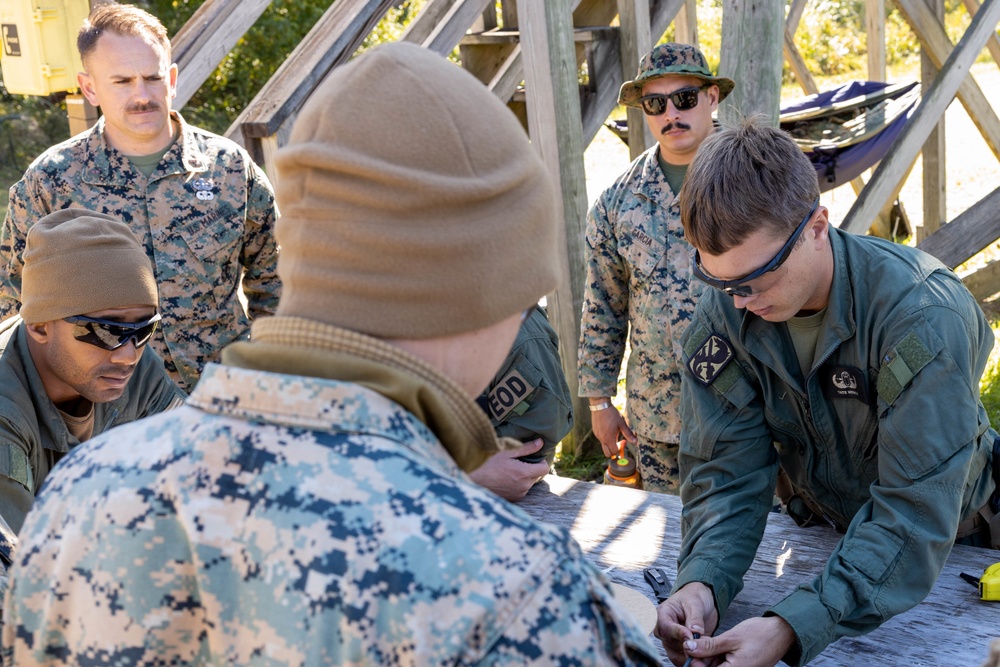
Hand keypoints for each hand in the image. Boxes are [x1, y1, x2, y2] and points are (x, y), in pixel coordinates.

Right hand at [469, 438, 549, 500]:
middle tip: (519, 463)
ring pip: (530, 483)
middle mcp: (524, 485)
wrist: (478, 483)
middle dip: (532, 469)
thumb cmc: (491, 466)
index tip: (534, 459)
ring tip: (511, 472)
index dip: (542, 462)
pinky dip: (520, 484)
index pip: (544, 469)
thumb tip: (541, 442)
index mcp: (524, 473)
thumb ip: (526, 448)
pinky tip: (508, 480)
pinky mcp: (516, 499)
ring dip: (525, 477)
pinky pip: (523, 490)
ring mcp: (520, 493)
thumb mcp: (507, 453)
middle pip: (537, 475)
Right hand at [590, 401, 635, 457]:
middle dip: (614, 451)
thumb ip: (628, 434)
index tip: (624, 441)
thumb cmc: (612, 414)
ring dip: (610, 444)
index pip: (614, 451)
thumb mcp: (622, 423)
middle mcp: (602, 439)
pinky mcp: (595, 431)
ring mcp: (597, 435)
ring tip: (614, 433)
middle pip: (607, 453)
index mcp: (609, 438)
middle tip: (619, 443)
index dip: (620, 449)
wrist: (600, 405)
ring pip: (604, 446)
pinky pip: (601, 439)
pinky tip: (609, 429)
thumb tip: (635, 442)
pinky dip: (606, 439)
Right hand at [654, 582, 718, 665]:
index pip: (666, 628)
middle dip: (687, 648)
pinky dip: (694, 660)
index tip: (691, 636)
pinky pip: (683, 659)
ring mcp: (671, 640)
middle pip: (670, 644)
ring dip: (692, 656)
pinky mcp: (680, 649)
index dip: (678, 634)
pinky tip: (706, 656)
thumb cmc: (695, 597)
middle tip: (702, 649)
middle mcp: (664, 629)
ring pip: (676, 655)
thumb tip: (694, 632)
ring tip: (707, 653)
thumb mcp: (696, 603)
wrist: (702, 601)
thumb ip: (695, 618)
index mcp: (662, 614)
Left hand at [679, 616, 795, 666]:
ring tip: (713, 641)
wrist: (782, 633)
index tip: (689, 647)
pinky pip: (724, 664)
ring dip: (709, 657)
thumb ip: (708, 646)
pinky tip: (717, 644)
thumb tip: (689, 647)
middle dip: (701, 658)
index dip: (694, 661)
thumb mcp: (730, 638)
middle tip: (698, 641)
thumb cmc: (759, 634)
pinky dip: (717, 656)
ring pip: (715, 666)